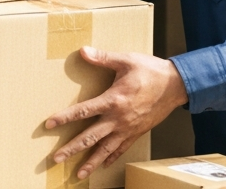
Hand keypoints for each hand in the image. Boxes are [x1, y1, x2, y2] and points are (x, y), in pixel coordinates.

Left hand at [45, 46, 188, 178]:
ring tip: (78, 174)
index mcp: (113, 100)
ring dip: (90, 162)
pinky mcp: (137, 133)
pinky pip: (122, 149)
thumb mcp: (126, 60)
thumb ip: (103, 58)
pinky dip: (111, 158)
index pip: (83, 111)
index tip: (49, 125)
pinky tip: (103, 165)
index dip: (65, 118)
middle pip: (90, 137)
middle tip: (56, 159)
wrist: (177, 85)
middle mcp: (118, 118)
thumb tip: (83, 51)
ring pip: (105, 149)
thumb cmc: (151, 71)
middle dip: (72, 149)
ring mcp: (128, 128)